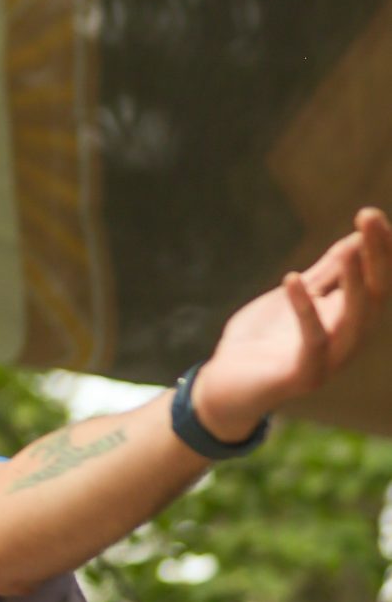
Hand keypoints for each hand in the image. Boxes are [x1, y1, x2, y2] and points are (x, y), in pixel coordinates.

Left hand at [191, 207, 391, 440]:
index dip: (381, 249)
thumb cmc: (264, 340)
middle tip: (369, 215)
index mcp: (349, 321)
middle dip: (376, 256)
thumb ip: (327, 274)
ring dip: (354, 282)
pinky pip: (311, 342)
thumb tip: (357, 240)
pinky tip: (292, 278)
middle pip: (374, 297)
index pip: (377, 282)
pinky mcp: (301, 377)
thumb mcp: (296, 297)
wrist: (225, 387)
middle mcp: (347, 342)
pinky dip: (305, 310)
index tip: (373, 214)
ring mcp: (328, 362)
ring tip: (350, 247)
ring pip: (353, 321)